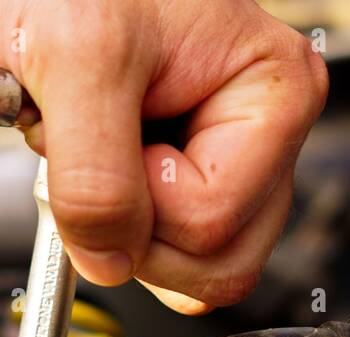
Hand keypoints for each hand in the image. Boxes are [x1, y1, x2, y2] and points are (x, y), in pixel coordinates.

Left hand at [0, 0, 327, 313]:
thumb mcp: (76, 59)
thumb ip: (96, 177)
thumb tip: (111, 262)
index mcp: (274, 96)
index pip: (210, 226)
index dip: (138, 204)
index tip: (103, 133)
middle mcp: (262, 134)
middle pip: (217, 262)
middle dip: (137, 228)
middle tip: (93, 148)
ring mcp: (225, 157)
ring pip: (189, 264)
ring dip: (116, 220)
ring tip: (91, 141)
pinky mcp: (183, 171)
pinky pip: (155, 245)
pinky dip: (102, 213)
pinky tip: (90, 152)